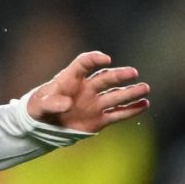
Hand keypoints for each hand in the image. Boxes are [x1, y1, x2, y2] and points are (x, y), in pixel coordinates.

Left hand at [26, 51, 149, 132]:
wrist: (43, 125)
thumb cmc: (39, 109)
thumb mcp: (39, 106)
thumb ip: (52, 103)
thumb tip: (67, 103)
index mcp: (70, 79)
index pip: (84, 63)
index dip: (94, 59)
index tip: (105, 59)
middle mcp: (86, 88)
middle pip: (105, 78)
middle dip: (119, 75)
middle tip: (133, 73)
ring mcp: (94, 103)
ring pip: (115, 96)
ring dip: (130, 92)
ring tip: (145, 88)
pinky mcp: (99, 119)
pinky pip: (117, 114)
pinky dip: (130, 110)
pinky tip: (144, 105)